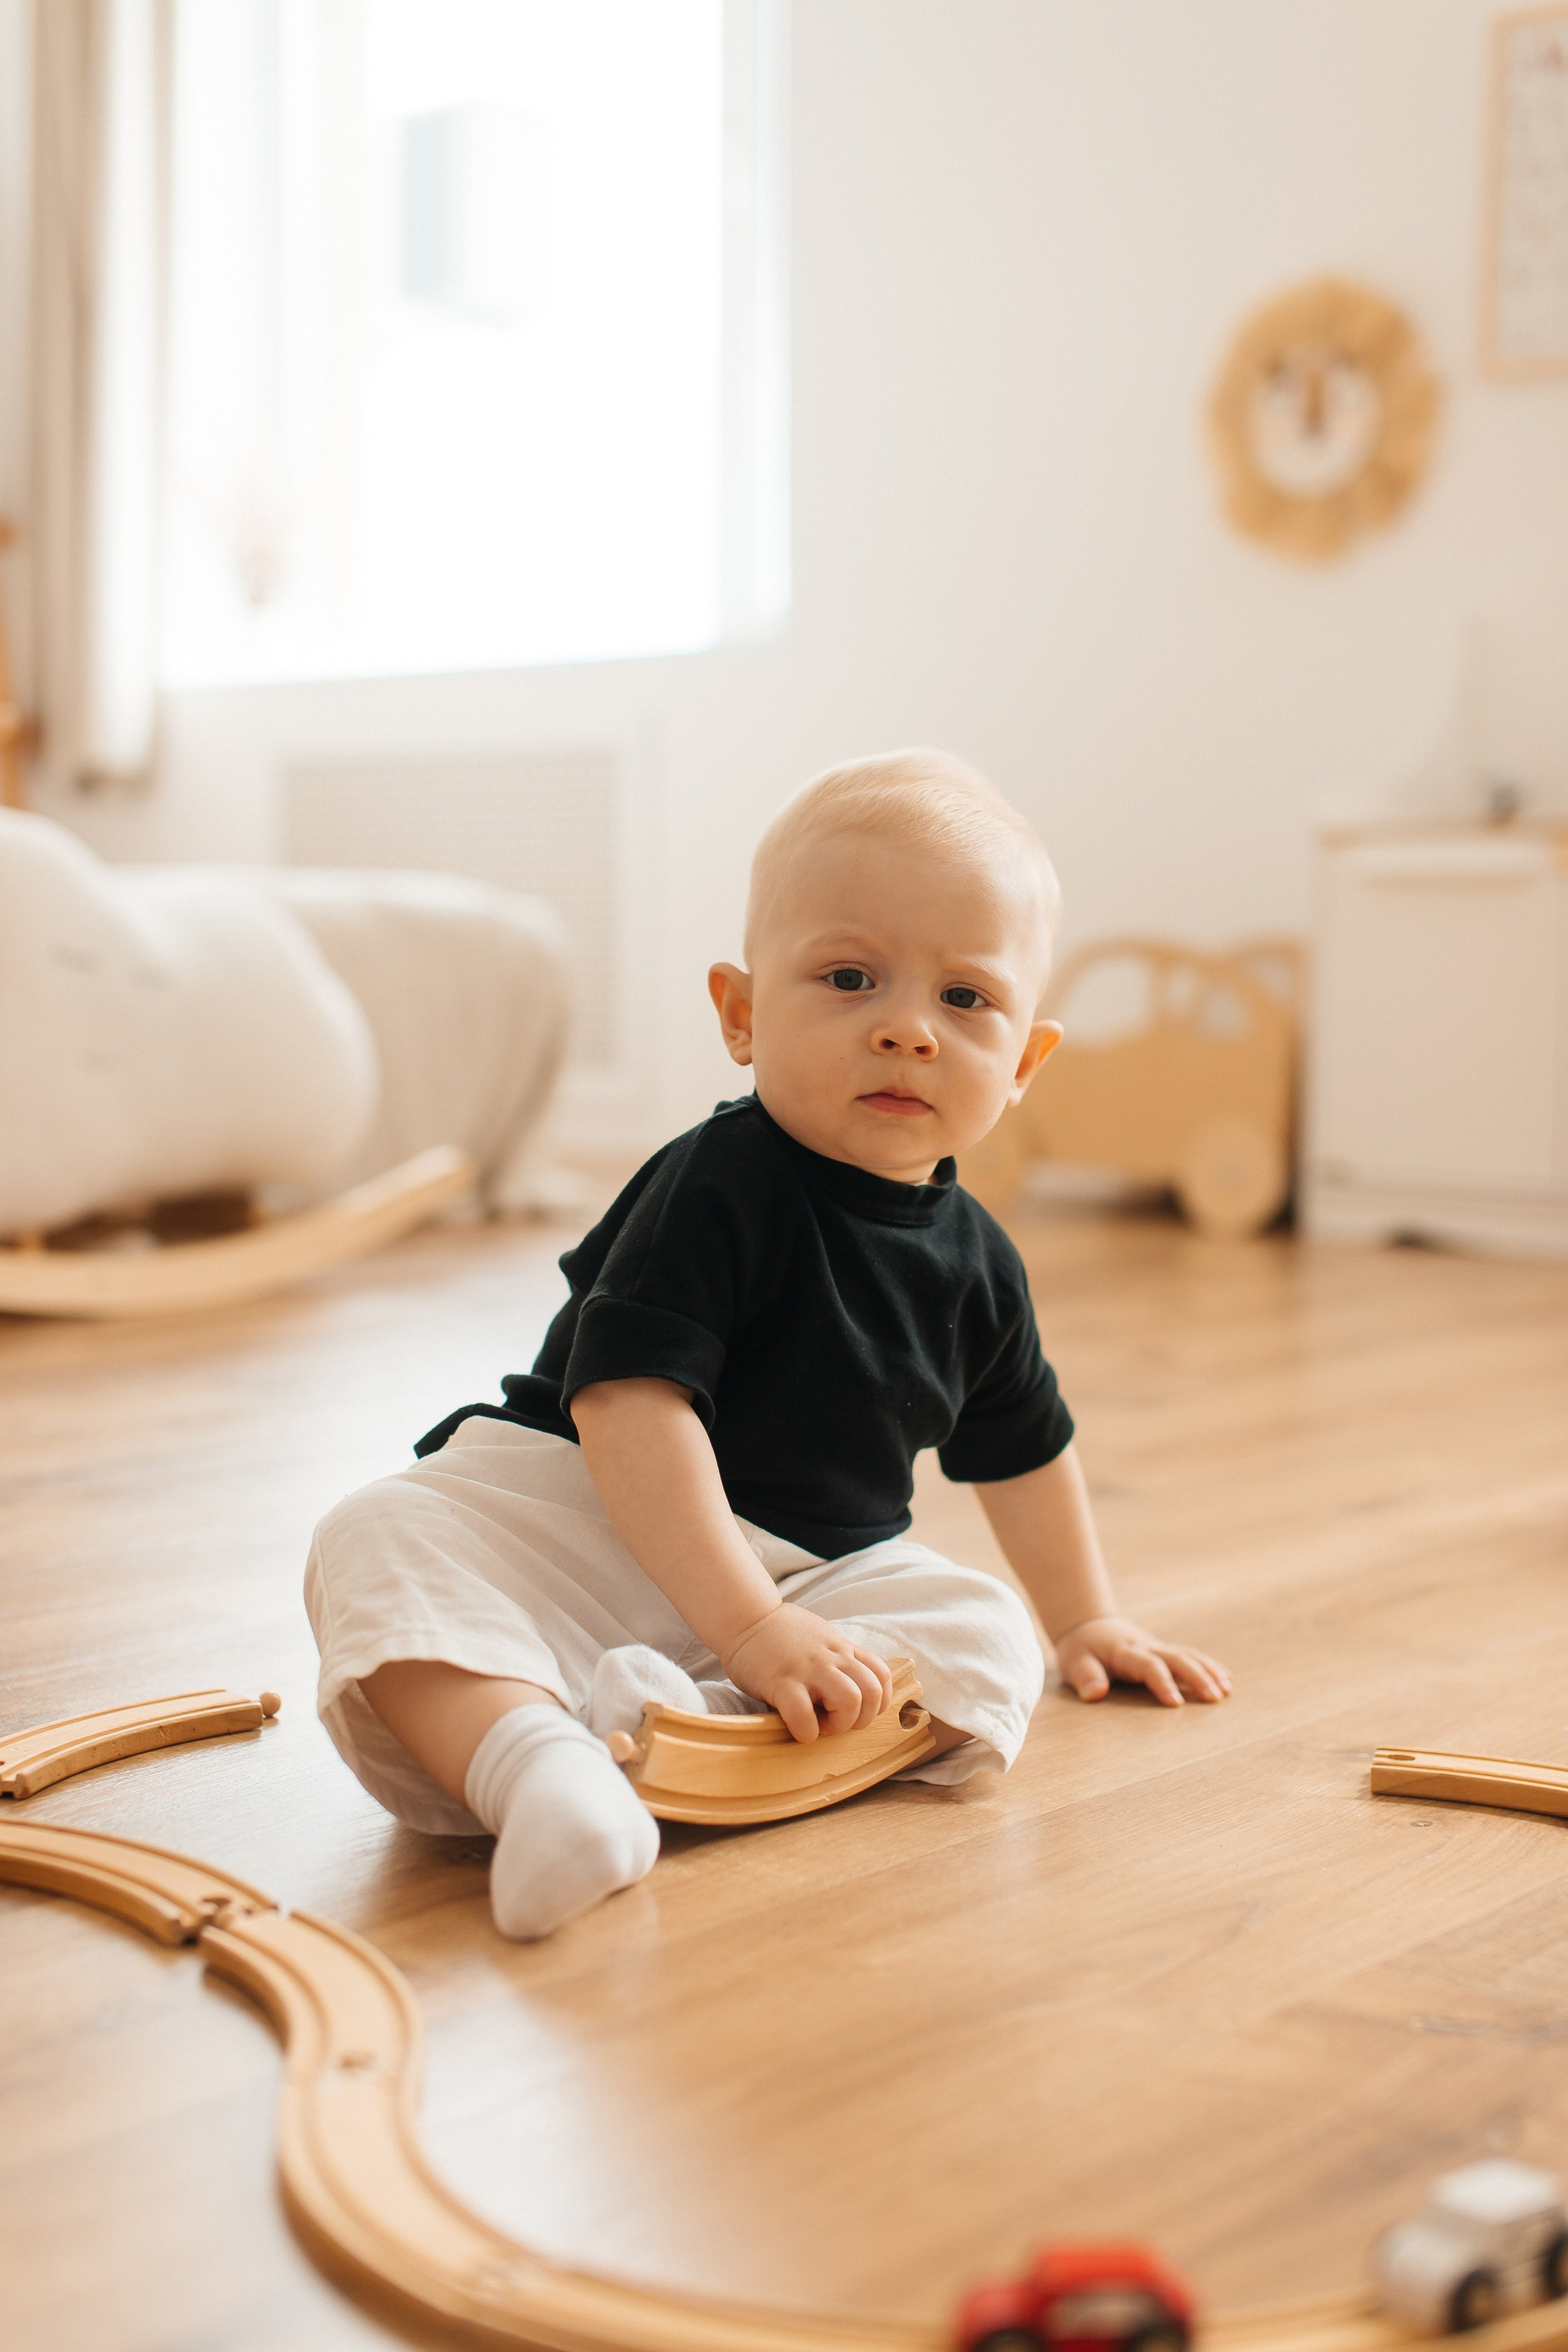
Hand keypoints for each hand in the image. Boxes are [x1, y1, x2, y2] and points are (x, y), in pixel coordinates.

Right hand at [724, 1604, 893, 1742]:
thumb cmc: (780, 1634)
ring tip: (819, 1724)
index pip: (882, 1676)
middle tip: (835, 1720)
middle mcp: (831, 1657)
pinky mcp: (781, 1681)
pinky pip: (804, 1715)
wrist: (745, 1617)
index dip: (877, 1702)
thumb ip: (838, 1657)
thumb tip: (851, 1683)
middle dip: (860, 1719)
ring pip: (850, 1701)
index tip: (858, 1710)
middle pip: (872, 1693)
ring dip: (838, 1724)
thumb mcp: (821, 1637)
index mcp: (842, 1648)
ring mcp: (808, 1669)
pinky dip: (806, 1731)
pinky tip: (797, 1727)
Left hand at [1053, 1614, 1230, 1706]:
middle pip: (1177, 1658)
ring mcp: (1158, 1648)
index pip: (1149, 1666)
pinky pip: (1190, 1656)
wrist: (1088, 1626)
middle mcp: (1147, 1647)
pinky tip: (1226, 1680)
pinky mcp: (1163, 1652)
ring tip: (1227, 1691)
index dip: (1163, 1683)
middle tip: (1216, 1697)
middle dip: (1198, 1676)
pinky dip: (1209, 1666)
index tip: (1177, 1704)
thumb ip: (1085, 1677)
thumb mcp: (1074, 1663)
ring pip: (1188, 1655)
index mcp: (1126, 1652)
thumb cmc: (1081, 1650)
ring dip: (1209, 1671)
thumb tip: (1095, 1693)